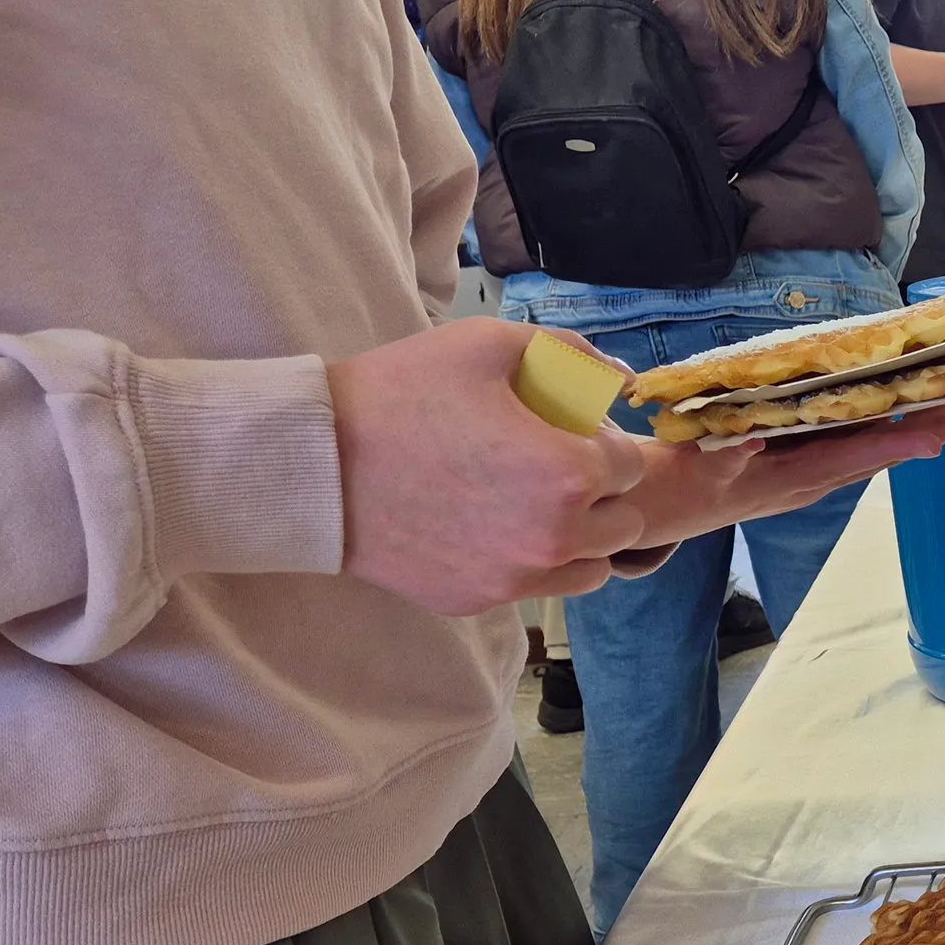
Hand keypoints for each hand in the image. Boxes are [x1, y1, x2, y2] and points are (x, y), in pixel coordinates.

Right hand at [331, 317, 657, 613]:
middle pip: (622, 523)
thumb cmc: (399, 394)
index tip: (570, 434)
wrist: (314, 464)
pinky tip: (494, 529)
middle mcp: (554, 537)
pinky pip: (536, 589)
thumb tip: (622, 376)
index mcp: (568, 474)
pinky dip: (532, 564)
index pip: (631, 466)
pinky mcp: (478, 600)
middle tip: (556, 469)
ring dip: (579, 537)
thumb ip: (570, 353)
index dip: (603, 444)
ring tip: (534, 504)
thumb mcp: (487, 344)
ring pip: (591, 567)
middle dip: (601, 494)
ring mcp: (516, 578)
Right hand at [623, 402, 944, 548]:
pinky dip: (892, 428)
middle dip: (936, 431)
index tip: (943, 433)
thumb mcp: (700, 465)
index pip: (858, 455)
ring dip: (923, 428)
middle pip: (886, 452)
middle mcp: (818, 478)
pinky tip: (915, 408)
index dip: (901, 441)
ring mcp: (818, 474)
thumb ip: (727, 452)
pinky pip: (862, 445)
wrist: (671, 505)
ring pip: (880, 449)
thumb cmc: (684, 480)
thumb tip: (751, 433)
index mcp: (796, 476)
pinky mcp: (812, 465)